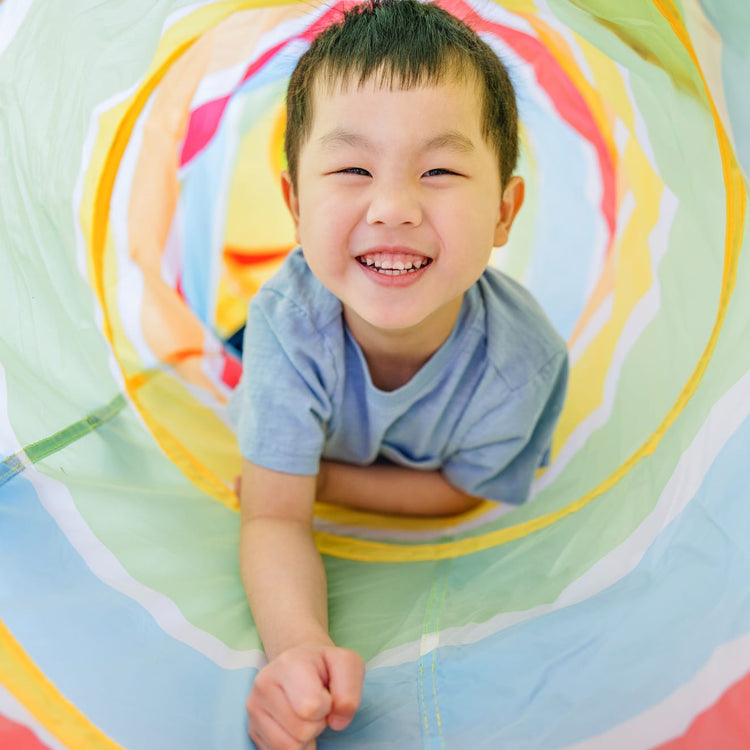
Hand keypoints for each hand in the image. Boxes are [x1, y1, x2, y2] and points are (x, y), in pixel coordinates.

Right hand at [247, 644, 364, 749]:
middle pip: (302, 731)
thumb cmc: (325, 666)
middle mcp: (264, 682)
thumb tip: (336, 722)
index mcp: (289, 663)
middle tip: (317, 706)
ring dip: (306, 738)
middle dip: (317, 724)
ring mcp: (254, 706)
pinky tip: (294, 726)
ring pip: (289, 747)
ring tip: (305, 716)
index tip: (327, 694)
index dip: (328, 707)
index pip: (312, 706)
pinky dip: (294, 746)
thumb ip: (350, 691)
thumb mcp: (348, 665)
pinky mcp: (251, 727)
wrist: (298, 663)